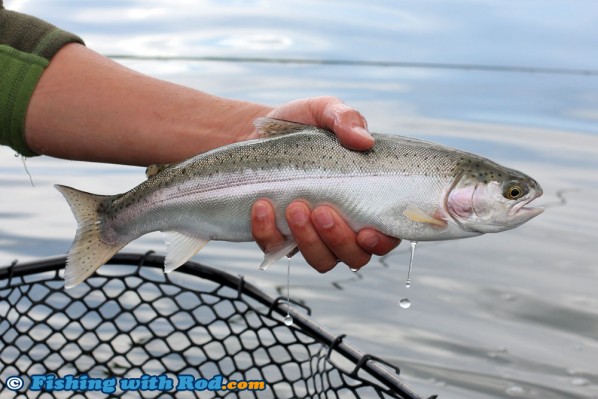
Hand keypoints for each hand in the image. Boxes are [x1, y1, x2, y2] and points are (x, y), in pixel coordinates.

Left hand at [250, 97, 400, 271]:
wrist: (257, 133)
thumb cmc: (301, 124)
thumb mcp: (324, 111)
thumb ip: (346, 118)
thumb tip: (363, 139)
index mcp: (366, 199)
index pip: (387, 234)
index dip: (383, 241)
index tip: (367, 232)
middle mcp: (345, 225)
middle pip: (356, 256)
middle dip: (339, 239)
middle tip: (320, 210)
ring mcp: (312, 236)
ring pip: (322, 261)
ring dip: (309, 241)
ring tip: (293, 207)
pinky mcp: (280, 237)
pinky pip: (277, 249)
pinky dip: (268, 232)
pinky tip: (262, 206)